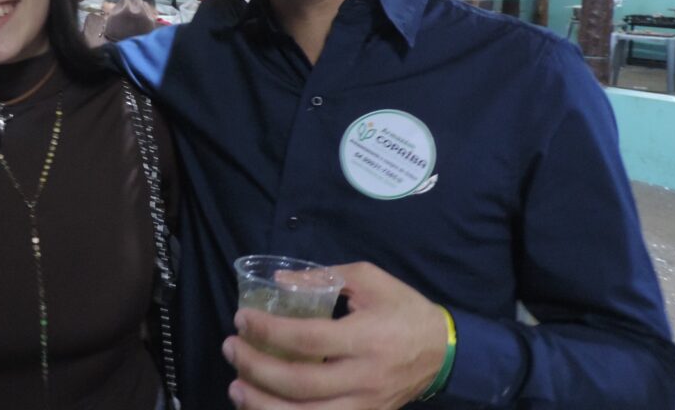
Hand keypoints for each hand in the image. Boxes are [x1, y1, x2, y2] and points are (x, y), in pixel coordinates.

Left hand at [222, 262, 447, 409]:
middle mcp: (364, 378)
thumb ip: (323, 278)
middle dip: (257, 368)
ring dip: (264, 406)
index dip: (270, 331)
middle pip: (301, 384)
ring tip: (236, 388)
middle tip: (230, 350)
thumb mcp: (369, 280)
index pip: (308, 339)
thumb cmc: (403, 309)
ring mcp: (364, 406)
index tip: (242, 319)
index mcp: (366, 338)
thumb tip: (279, 280)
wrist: (444, 352)